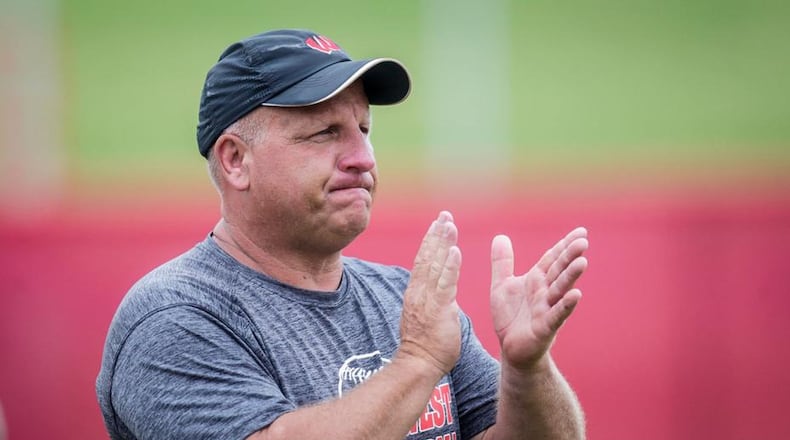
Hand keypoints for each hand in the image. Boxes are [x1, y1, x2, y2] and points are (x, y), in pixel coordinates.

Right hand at [398, 211, 462, 375]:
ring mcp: (428, 299)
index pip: (423, 261)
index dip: (431, 241)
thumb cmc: (425, 346)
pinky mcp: (439, 309)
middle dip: (437, 234)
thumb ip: (435, 302)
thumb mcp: (426, 317)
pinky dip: (450, 266)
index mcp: (416, 293)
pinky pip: (445, 283)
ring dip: (443, 243)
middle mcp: (419, 291)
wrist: (417, 364)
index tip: (438, 224)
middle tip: (444, 214)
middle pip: (427, 256)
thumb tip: (443, 295)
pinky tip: (456, 250)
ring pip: (435, 265)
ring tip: (450, 224)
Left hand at [490, 228, 588, 370]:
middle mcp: (545, 292)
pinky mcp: (545, 327)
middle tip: (583, 241)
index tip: (581, 231)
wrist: (512, 349)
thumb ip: (502, 262)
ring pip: (560, 290)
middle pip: (559, 271)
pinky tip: (576, 295)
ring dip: (571, 276)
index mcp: (536, 280)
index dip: (565, 245)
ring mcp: (547, 309)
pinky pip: (556, 315)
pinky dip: (566, 305)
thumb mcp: (502, 285)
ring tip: (582, 262)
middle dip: (570, 256)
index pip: (553, 259)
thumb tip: (500, 236)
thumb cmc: (511, 317)